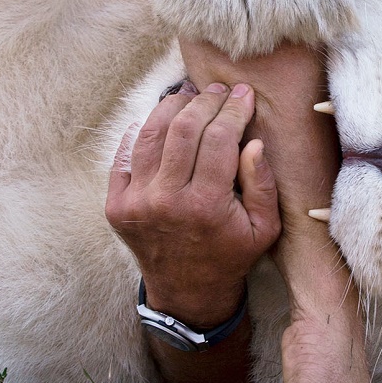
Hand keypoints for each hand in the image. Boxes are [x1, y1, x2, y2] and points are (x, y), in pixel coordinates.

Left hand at [105, 81, 280, 323]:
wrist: (187, 292)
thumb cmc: (231, 254)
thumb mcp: (264, 227)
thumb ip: (262, 184)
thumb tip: (253, 142)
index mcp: (207, 205)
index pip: (220, 138)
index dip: (234, 110)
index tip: (244, 95)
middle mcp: (167, 201)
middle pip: (184, 129)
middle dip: (205, 101)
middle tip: (219, 91)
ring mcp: (136, 202)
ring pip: (151, 134)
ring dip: (172, 107)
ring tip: (190, 96)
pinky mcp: (116, 204)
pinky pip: (124, 154)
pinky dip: (141, 131)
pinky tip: (161, 120)